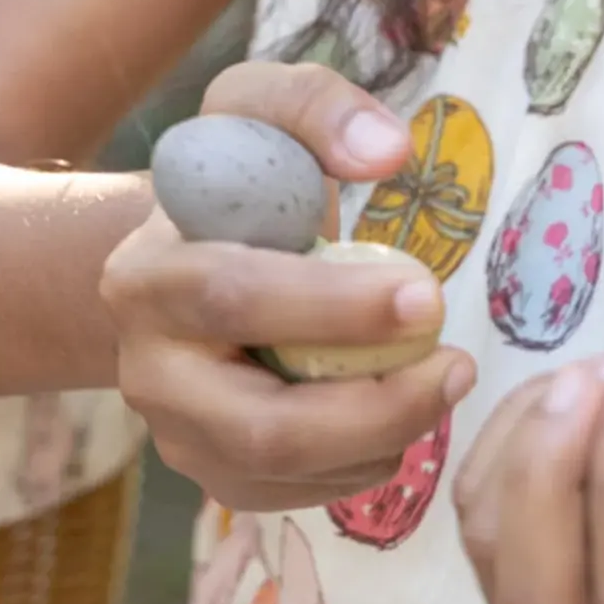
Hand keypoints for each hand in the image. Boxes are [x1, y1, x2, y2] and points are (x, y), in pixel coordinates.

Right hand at [100, 62, 475, 509]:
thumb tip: (386, 152)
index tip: (426, 294)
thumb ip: (317, 107)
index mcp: (148, 273)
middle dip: (372, 405)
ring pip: (280, 473)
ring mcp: (177, 433)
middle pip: (259, 424)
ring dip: (381, 439)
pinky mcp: (212, 474)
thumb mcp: (259, 110)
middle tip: (455, 364)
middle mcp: (148, 369)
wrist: (187, 252)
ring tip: (445, 381)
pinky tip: (405, 415)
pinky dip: (361, 466)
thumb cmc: (236, 179)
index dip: (334, 306)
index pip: (234, 297)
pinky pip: (292, 496)